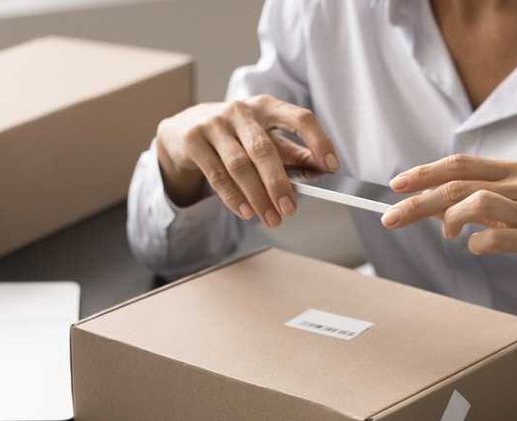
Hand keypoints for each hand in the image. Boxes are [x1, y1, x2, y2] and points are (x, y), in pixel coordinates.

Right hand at [155, 95, 338, 226]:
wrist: (185, 130)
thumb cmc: (236, 136)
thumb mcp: (267, 139)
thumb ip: (295, 154)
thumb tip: (322, 171)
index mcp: (267, 107)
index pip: (300, 118)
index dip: (318, 141)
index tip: (331, 166)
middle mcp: (241, 111)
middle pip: (263, 149)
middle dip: (278, 182)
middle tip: (290, 209)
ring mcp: (214, 124)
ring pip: (239, 165)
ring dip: (257, 196)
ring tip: (270, 218)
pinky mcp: (194, 140)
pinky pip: (216, 174)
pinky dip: (233, 196)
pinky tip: (246, 211)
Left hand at [381, 155, 516, 334]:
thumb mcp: (509, 204)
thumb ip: (474, 201)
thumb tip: (431, 208)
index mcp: (509, 172)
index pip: (458, 165)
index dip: (424, 173)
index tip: (396, 186)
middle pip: (457, 185)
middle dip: (418, 202)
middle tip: (390, 218)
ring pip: (477, 204)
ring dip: (450, 220)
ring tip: (447, 235)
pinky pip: (501, 237)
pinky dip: (480, 243)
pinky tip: (475, 247)